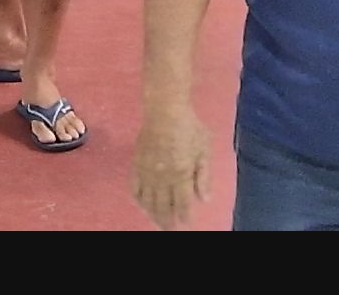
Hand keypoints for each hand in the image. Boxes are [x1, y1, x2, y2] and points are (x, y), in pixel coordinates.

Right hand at [132, 101, 211, 229]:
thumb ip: (203, 176)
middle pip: (163, 206)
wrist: (164, 109)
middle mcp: (163, 176)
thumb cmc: (189, 126)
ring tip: (157, 221)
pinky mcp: (136, 163)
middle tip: (170, 229)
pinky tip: (142, 204)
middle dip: (167, 221)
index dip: (184, 216)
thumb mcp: (204, 149)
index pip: (183, 203)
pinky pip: (135, 187)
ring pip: (148, 200)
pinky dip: (138, 199)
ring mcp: (147, 171)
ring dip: (153, 213)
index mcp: (181, 173)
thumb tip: (203, 199)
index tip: (186, 223)